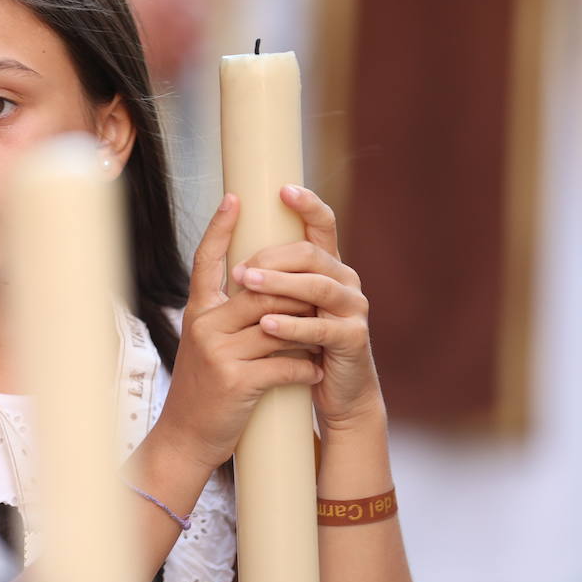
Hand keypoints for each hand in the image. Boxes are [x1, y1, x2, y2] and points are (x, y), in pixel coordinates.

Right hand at [152, 194, 328, 469]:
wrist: (186, 439)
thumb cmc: (204, 391)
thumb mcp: (206, 345)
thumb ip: (229, 316)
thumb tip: (264, 287)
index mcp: (197, 312)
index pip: (206, 260)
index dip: (220, 228)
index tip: (235, 198)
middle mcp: (204, 326)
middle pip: (260, 289)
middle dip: (295, 291)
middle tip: (321, 295)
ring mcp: (219, 353)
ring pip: (277, 326)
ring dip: (306, 331)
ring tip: (323, 336)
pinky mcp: (236, 382)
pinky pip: (282, 365)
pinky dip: (303, 368)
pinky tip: (313, 372)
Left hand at [230, 186, 384, 433]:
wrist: (335, 393)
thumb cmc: (302, 345)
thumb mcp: (287, 306)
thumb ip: (271, 278)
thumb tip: (228, 247)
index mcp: (327, 266)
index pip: (322, 225)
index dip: (307, 204)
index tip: (282, 189)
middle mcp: (345, 280)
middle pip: (310, 254)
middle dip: (272, 257)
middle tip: (238, 269)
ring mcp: (353, 309)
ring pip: (316, 287)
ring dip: (278, 285)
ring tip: (246, 285)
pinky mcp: (353, 339)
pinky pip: (321, 329)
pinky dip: (292, 326)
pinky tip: (267, 326)